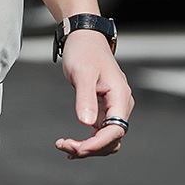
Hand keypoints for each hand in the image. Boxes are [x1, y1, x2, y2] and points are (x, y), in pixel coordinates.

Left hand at [54, 29, 134, 159]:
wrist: (84, 36)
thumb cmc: (84, 50)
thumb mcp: (82, 72)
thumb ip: (85, 97)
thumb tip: (87, 124)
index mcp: (120, 97)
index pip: (115, 131)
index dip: (97, 143)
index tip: (77, 148)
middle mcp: (121, 105)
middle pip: (111, 139)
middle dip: (90, 147)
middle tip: (64, 147)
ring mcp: (113, 108)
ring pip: (106, 138)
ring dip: (88, 146)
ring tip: (64, 146)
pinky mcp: (104, 108)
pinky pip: (99, 131)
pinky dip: (87, 140)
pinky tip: (72, 144)